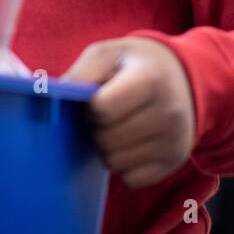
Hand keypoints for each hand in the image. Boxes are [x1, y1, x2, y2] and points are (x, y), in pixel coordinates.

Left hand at [62, 37, 196, 188]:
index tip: (98, 98)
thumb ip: (80, 74)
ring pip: (115, 162)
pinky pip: (131, 179)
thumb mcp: (107, 54)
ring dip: (108, 148)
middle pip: (106, 140)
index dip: (91, 107)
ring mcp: (175, 140)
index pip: (102, 109)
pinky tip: (132, 142)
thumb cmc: (133, 64)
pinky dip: (124, 165)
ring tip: (120, 126)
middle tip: (107, 115)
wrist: (182, 76)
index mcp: (151, 79)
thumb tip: (51, 100)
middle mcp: (169, 112)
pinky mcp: (175, 162)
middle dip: (97, 129)